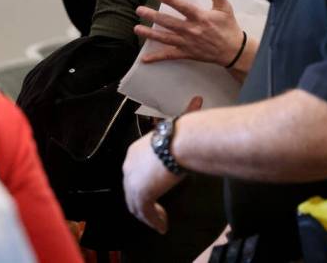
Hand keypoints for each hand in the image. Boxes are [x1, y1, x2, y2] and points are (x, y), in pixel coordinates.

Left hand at [123, 97, 201, 232]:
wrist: (180, 142)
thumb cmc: (182, 134)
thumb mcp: (178, 131)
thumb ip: (182, 129)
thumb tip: (198, 100)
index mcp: (135, 151)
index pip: (135, 173)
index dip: (144, 185)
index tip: (156, 193)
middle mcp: (129, 166)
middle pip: (131, 191)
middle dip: (143, 203)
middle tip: (156, 213)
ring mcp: (132, 181)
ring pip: (136, 205)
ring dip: (149, 216)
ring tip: (161, 223)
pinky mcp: (141, 194)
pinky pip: (145, 214)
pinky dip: (153, 222)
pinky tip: (162, 227)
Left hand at [134, 0, 243, 66]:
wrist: (233, 51)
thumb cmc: (228, 27)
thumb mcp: (224, 8)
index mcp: (201, 17)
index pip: (183, 7)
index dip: (171, 0)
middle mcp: (192, 30)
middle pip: (169, 23)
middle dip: (153, 16)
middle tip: (139, 10)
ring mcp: (187, 43)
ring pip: (165, 38)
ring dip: (150, 33)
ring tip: (137, 28)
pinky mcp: (186, 53)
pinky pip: (170, 55)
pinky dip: (157, 57)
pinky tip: (145, 58)